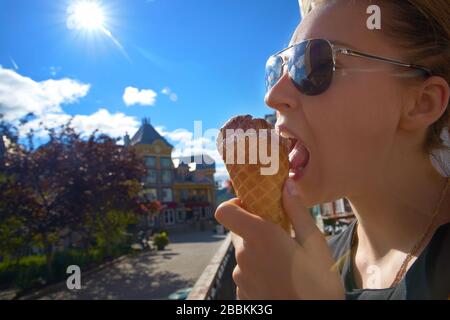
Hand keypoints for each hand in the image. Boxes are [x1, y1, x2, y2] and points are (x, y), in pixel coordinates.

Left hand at [215, 178, 344, 299]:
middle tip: (281, 237)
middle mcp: (244, 256)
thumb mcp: (315, 244)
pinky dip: (259, 272)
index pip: (225, 211)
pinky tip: (280, 280)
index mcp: (260, 237)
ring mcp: (241, 277)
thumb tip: (286, 184)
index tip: (255, 206)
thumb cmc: (319, 285)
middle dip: (256, 230)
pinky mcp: (242, 294)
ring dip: (259, 253)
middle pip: (239, 232)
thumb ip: (297, 211)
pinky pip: (247, 274)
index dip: (235, 205)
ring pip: (245, 254)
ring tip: (286, 264)